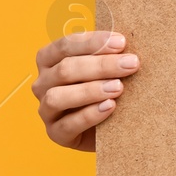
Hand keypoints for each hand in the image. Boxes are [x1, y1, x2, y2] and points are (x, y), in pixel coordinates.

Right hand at [33, 30, 139, 151]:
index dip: (93, 42)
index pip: (65, 45)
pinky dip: (89, 115)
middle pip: (65, 70)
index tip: (121, 43)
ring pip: (58, 97)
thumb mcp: (106, 68)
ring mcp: (46, 110)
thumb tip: (126, 42)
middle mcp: (43, 83)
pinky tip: (110, 107)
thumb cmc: (107, 86)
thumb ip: (109, 54)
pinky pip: (67, 125)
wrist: (110, 125)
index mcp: (50, 60)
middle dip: (101, 65)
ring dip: (90, 90)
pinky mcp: (55, 133)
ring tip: (119, 87)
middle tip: (132, 64)